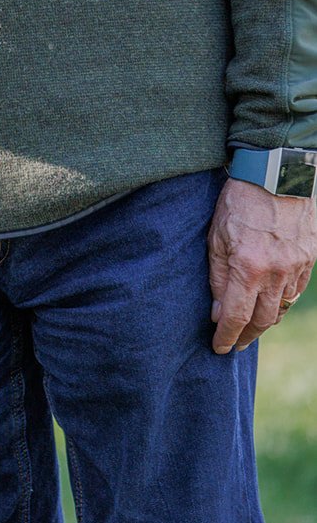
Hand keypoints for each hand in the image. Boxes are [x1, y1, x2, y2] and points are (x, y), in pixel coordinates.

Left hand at [208, 176, 316, 352]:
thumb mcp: (216, 237)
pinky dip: (283, 301)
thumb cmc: (239, 201)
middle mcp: (276, 273)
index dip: (227, 337)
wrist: (276, 174)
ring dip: (266, 320)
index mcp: (248, 268)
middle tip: (235, 343)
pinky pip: (296, 291)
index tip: (219, 348)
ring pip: (283, 307)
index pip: (236, 316)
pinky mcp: (310, 258)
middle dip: (247, 335)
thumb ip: (217, 277)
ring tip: (251, 325)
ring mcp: (297, 267)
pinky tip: (272, 302)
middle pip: (263, 319)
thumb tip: (218, 312)